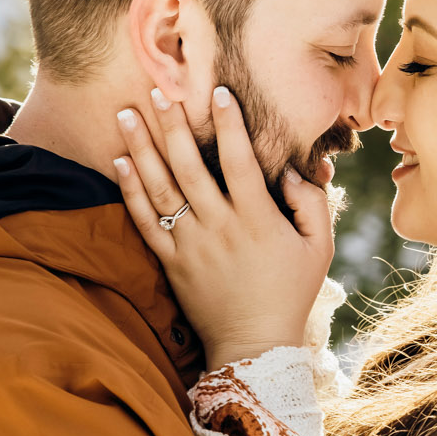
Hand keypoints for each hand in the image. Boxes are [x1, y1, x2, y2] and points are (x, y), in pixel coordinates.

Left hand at [112, 85, 334, 368]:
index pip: (239, 160)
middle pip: (189, 165)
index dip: (229, 124)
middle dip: (172, 124)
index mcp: (258, 219)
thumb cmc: (291, 293)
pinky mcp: (171, 262)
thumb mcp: (318, 249)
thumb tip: (292, 169)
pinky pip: (145, 221)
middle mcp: (220, 226)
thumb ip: (312, 204)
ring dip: (142, 148)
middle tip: (157, 91)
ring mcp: (191, 244)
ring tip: (126, 114)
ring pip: (161, 187)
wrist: (253, 344)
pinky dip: (130, 190)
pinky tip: (118, 162)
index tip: (217, 90)